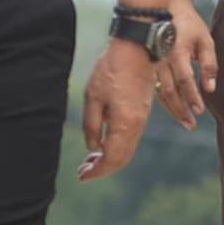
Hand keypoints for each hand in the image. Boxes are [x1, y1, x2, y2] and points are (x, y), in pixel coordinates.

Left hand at [80, 40, 155, 180]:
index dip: (96, 171)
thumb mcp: (93, 96)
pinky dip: (117, 148)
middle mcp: (137, 126)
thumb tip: (93, 147)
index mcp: (125, 124)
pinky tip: (103, 144)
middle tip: (83, 170)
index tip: (81, 175)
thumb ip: (92, 125)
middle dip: (102, 168)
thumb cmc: (112, 69)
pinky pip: (131, 140)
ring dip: (109, 159)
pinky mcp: (142, 113)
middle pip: (121, 159)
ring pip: (127, 151)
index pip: (111, 158)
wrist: (137, 49)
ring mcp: (142, 120)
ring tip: (90, 159)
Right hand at [154, 9, 217, 126]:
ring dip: (172, 108)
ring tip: (185, 122)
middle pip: (169, 91)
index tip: (200, 111)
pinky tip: (172, 109)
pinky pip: (154, 86)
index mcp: (177, 52)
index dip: (192, 97)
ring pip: (159, 91)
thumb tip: (211, 88)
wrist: (162, 8)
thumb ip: (210, 64)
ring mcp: (152, 63)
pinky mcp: (147, 65)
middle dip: (181, 110)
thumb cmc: (188, 23)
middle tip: (191, 125)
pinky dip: (163, 100)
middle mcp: (162, 60)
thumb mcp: (205, 39)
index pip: (185, 80)